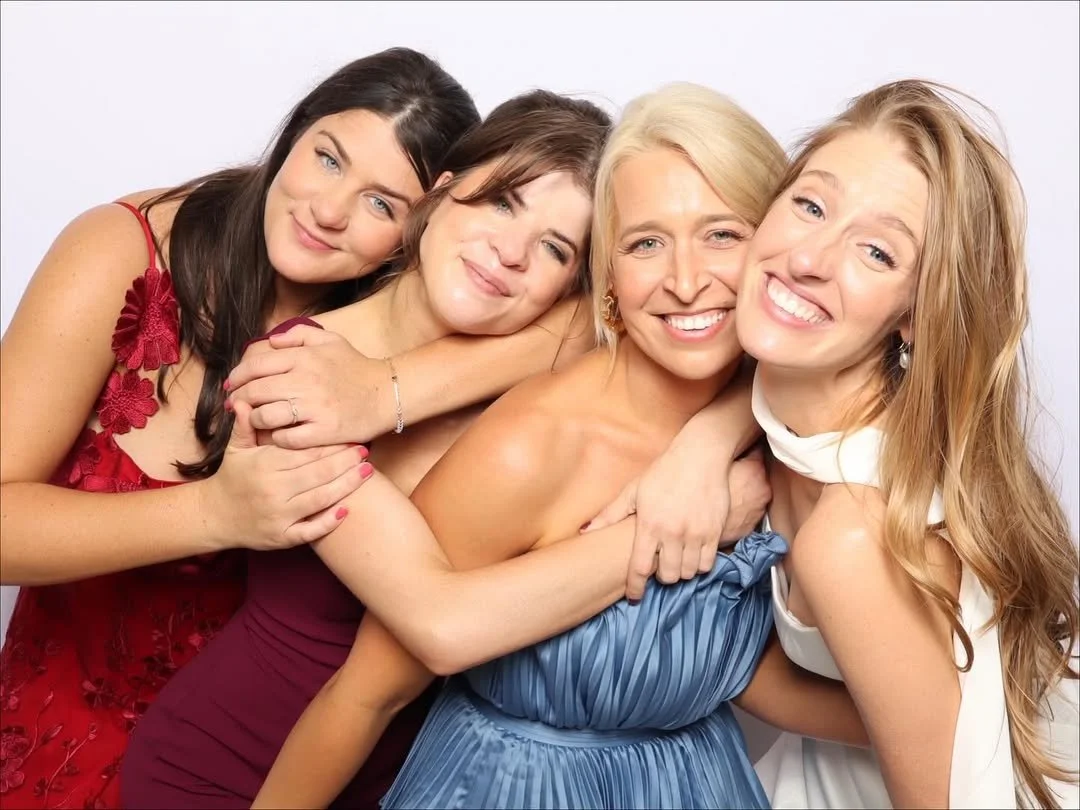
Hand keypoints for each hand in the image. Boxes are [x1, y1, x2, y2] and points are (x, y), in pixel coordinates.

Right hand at [199, 399, 374, 550]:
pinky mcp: (282, 537)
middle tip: (365, 450)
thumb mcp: (236, 450)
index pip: (305, 451)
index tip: (349, 435)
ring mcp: (279, 516)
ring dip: (347, 486)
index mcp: (265, 465)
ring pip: (321, 499)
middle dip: (345, 461)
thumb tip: (245, 400)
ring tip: (367, 472)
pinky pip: (310, 530)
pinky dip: (329, 521)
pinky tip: (348, 509)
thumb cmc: (232, 477)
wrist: (214, 516)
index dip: (330, 443)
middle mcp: (274, 490)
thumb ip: (244, 425)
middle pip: (319, 473)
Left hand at [226, 325, 394, 448]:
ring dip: (254, 420)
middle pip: (255, 391)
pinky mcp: (323, 431)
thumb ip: (299, 335)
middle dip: (239, 399)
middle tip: (234, 405)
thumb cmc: (356, 367)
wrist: (387, 393)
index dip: (238, 376)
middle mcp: (306, 380)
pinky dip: (276, 438)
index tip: (232, 384)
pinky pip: (286, 438)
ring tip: (255, 420)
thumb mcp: (331, 341)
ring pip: (265, 416)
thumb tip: (271, 341)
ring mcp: (314, 407)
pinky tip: (278, 434)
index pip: (256, 365)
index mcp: (304, 357)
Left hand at [583, 443, 770, 601]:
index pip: (640, 568)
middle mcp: (672, 533)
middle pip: (668, 576)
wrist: (701, 456)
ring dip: (681, 571)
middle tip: (660, 566)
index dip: (635, 587)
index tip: (634, 596)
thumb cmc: (664, 472)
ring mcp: (695, 534)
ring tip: (677, 559)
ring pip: (688, 573)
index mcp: (649, 525)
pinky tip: (694, 554)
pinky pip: (708, 563)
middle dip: (662, 576)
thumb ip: (610, 514)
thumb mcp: (633, 491)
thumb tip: (585, 531)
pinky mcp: (714, 531)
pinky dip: (700, 564)